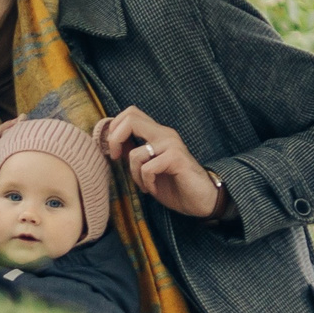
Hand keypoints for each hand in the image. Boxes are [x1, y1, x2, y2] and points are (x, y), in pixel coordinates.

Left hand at [95, 106, 225, 219]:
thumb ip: (133, 151)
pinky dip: (146, 182)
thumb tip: (113, 141)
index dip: (114, 127)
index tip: (114, 150)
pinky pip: (148, 168)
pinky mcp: (176, 158)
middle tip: (116, 158)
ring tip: (145, 184)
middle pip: (130, 118)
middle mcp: (164, 134)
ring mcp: (171, 144)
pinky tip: (153, 189)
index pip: (131, 114)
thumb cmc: (174, 184)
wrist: (201, 199)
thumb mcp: (147, 167)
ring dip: (134, 175)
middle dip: (114, 139)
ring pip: (136, 154)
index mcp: (157, 133)